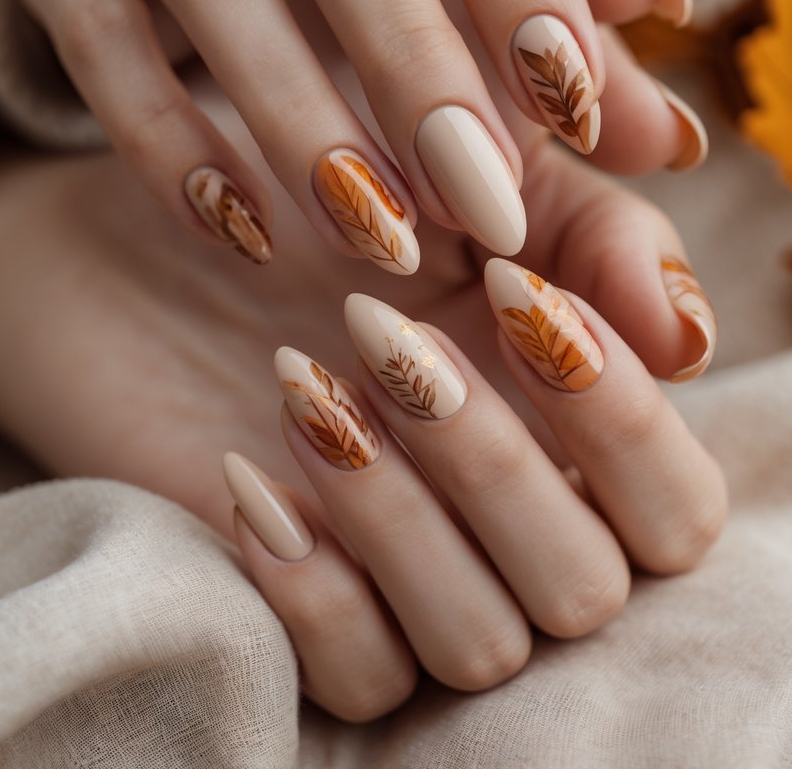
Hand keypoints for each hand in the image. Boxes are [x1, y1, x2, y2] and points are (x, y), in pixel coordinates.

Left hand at [0, 114, 724, 721]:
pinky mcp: (314, 615)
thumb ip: (601, 231)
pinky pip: (359, 675)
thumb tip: (681, 332)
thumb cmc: (335, 177)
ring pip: (480, 643)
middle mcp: (511, 516)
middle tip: (384, 330)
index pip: (673, 499)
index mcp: (574, 424)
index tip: (504, 284)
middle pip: (587, 588)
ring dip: (396, 514)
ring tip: (302, 381)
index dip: (618, 414)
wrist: (163, 220)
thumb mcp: (479, 168)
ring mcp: (413, 574)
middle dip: (494, 465)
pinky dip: (313, 585)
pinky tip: (251, 477)